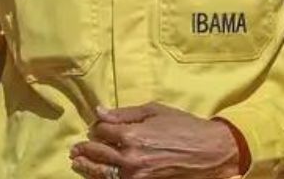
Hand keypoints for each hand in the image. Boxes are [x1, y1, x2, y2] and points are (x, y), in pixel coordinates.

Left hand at [69, 102, 243, 178]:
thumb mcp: (155, 110)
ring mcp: (135, 175)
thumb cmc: (184, 126)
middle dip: (85, 150)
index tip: (96, 126)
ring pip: (102, 173)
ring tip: (77, 163)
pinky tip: (97, 176)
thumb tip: (99, 112)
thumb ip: (125, 113)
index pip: (101, 131)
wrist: (208, 151)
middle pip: (97, 153)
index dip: (96, 127)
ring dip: (87, 168)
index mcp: (132, 134)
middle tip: (75, 149)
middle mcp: (129, 157)